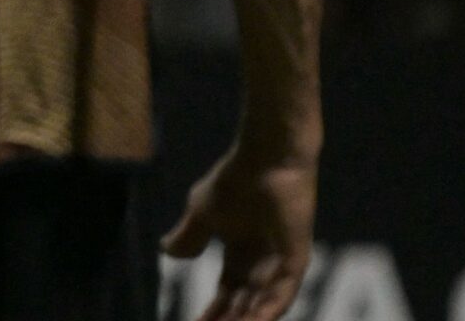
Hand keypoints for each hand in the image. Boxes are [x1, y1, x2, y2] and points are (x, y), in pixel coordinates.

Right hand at [163, 146, 317, 320]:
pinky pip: (283, 294)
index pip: (227, 292)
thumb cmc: (235, 180)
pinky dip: (268, 311)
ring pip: (262, 305)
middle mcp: (263, 264)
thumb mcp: (202, 213)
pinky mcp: (296, 259)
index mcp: (241, 253)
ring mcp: (281, 263)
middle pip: (244, 305)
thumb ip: (189, 236)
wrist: (264, 159)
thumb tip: (167, 253)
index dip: (212, 311)